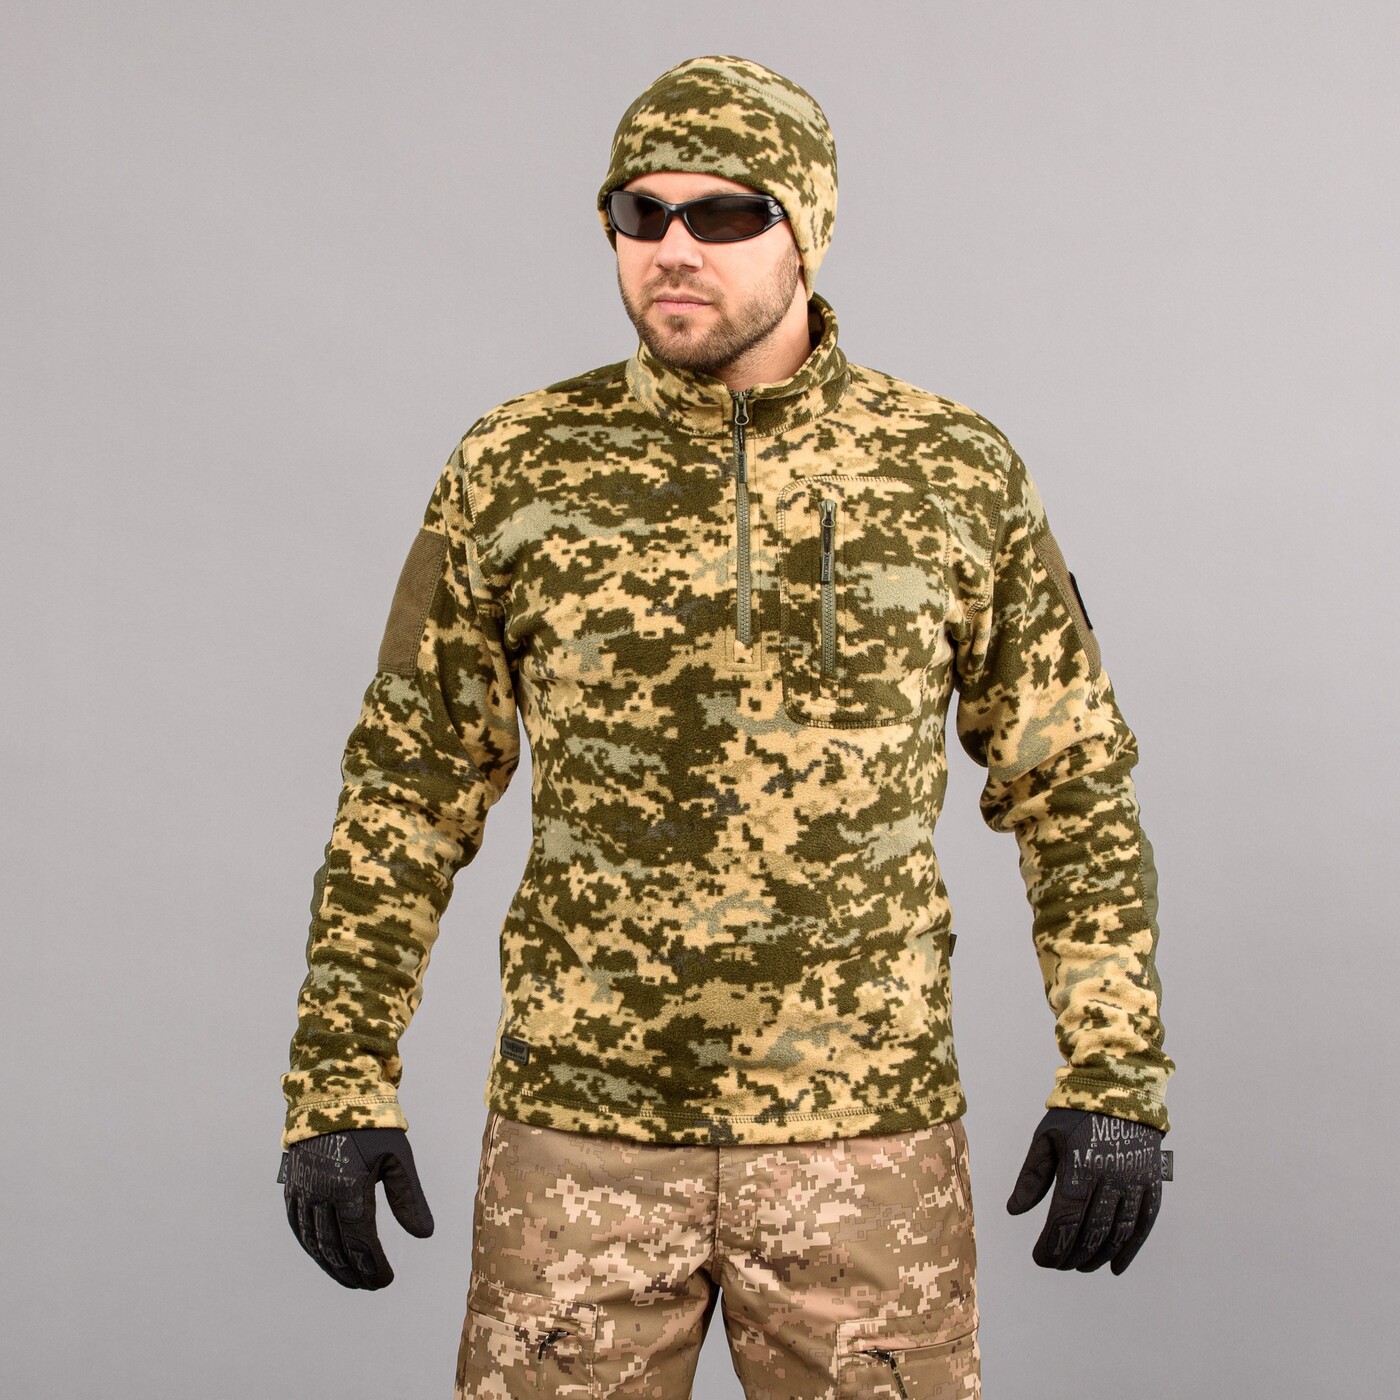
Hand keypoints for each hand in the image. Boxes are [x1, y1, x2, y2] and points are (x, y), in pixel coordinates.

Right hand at [280, 1127, 433, 1288]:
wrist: (335, 1094)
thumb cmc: (372, 1126)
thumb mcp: (398, 1158)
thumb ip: (409, 1200)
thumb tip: (425, 1235)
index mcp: (349, 1188)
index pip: (360, 1242)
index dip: (372, 1266)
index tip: (384, 1280)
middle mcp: (321, 1194)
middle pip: (335, 1248)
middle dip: (354, 1272)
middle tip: (370, 1285)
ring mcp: (303, 1191)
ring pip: (313, 1242)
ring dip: (331, 1266)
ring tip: (350, 1279)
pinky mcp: (292, 1186)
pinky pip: (297, 1225)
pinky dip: (310, 1246)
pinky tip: (323, 1256)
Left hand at [1006, 1108, 1164, 1273]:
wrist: (1119, 1090)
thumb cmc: (1076, 1116)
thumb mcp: (1046, 1138)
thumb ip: (1032, 1176)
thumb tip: (1014, 1211)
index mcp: (1080, 1165)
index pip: (1066, 1219)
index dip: (1052, 1245)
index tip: (1040, 1259)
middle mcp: (1111, 1177)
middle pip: (1092, 1231)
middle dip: (1072, 1255)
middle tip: (1058, 1264)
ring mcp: (1135, 1181)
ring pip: (1118, 1233)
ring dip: (1098, 1256)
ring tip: (1080, 1266)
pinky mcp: (1152, 1183)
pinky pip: (1144, 1224)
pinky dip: (1131, 1249)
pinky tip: (1115, 1266)